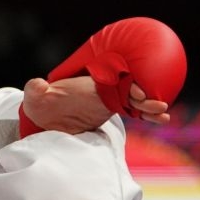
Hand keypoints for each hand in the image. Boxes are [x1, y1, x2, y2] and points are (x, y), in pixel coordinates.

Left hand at [22, 76, 170, 133]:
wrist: (45, 114)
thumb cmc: (41, 102)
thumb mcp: (36, 96)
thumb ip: (36, 90)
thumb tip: (36, 84)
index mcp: (88, 82)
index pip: (111, 79)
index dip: (125, 82)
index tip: (137, 91)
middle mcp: (102, 88)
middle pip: (127, 89)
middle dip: (143, 95)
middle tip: (158, 104)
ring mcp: (109, 99)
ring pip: (134, 101)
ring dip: (149, 106)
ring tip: (163, 113)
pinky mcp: (112, 110)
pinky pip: (133, 111)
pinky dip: (146, 115)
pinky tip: (162, 120)